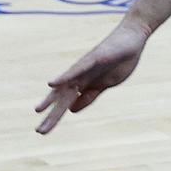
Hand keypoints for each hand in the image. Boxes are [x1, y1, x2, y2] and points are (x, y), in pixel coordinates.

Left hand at [35, 21, 149, 132]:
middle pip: (63, 98)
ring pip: (66, 86)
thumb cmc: (120, 60)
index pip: (66, 102)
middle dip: (52, 115)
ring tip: (38, 110)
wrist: (132, 38)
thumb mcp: (106, 84)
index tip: (42, 131)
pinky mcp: (94, 58)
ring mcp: (86, 67)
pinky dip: (64, 77)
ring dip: (51, 99)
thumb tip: (71, 110)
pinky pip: (77, 69)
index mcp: (85, 84)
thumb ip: (89, 96)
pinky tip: (52, 84)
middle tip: (39, 131)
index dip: (54, 116)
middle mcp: (80, 76)